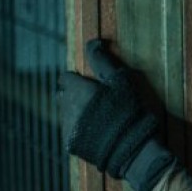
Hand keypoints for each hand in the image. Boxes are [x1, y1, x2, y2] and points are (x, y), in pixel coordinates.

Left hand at [58, 39, 157, 178]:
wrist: (129, 148)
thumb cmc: (126, 110)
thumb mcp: (119, 81)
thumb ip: (102, 61)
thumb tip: (93, 41)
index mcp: (75, 89)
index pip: (65, 77)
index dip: (77, 78)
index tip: (91, 83)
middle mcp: (66, 107)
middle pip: (62, 96)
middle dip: (73, 95)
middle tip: (94, 99)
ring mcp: (67, 127)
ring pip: (66, 114)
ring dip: (76, 112)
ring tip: (97, 116)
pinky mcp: (70, 144)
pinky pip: (71, 132)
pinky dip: (80, 129)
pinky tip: (96, 131)